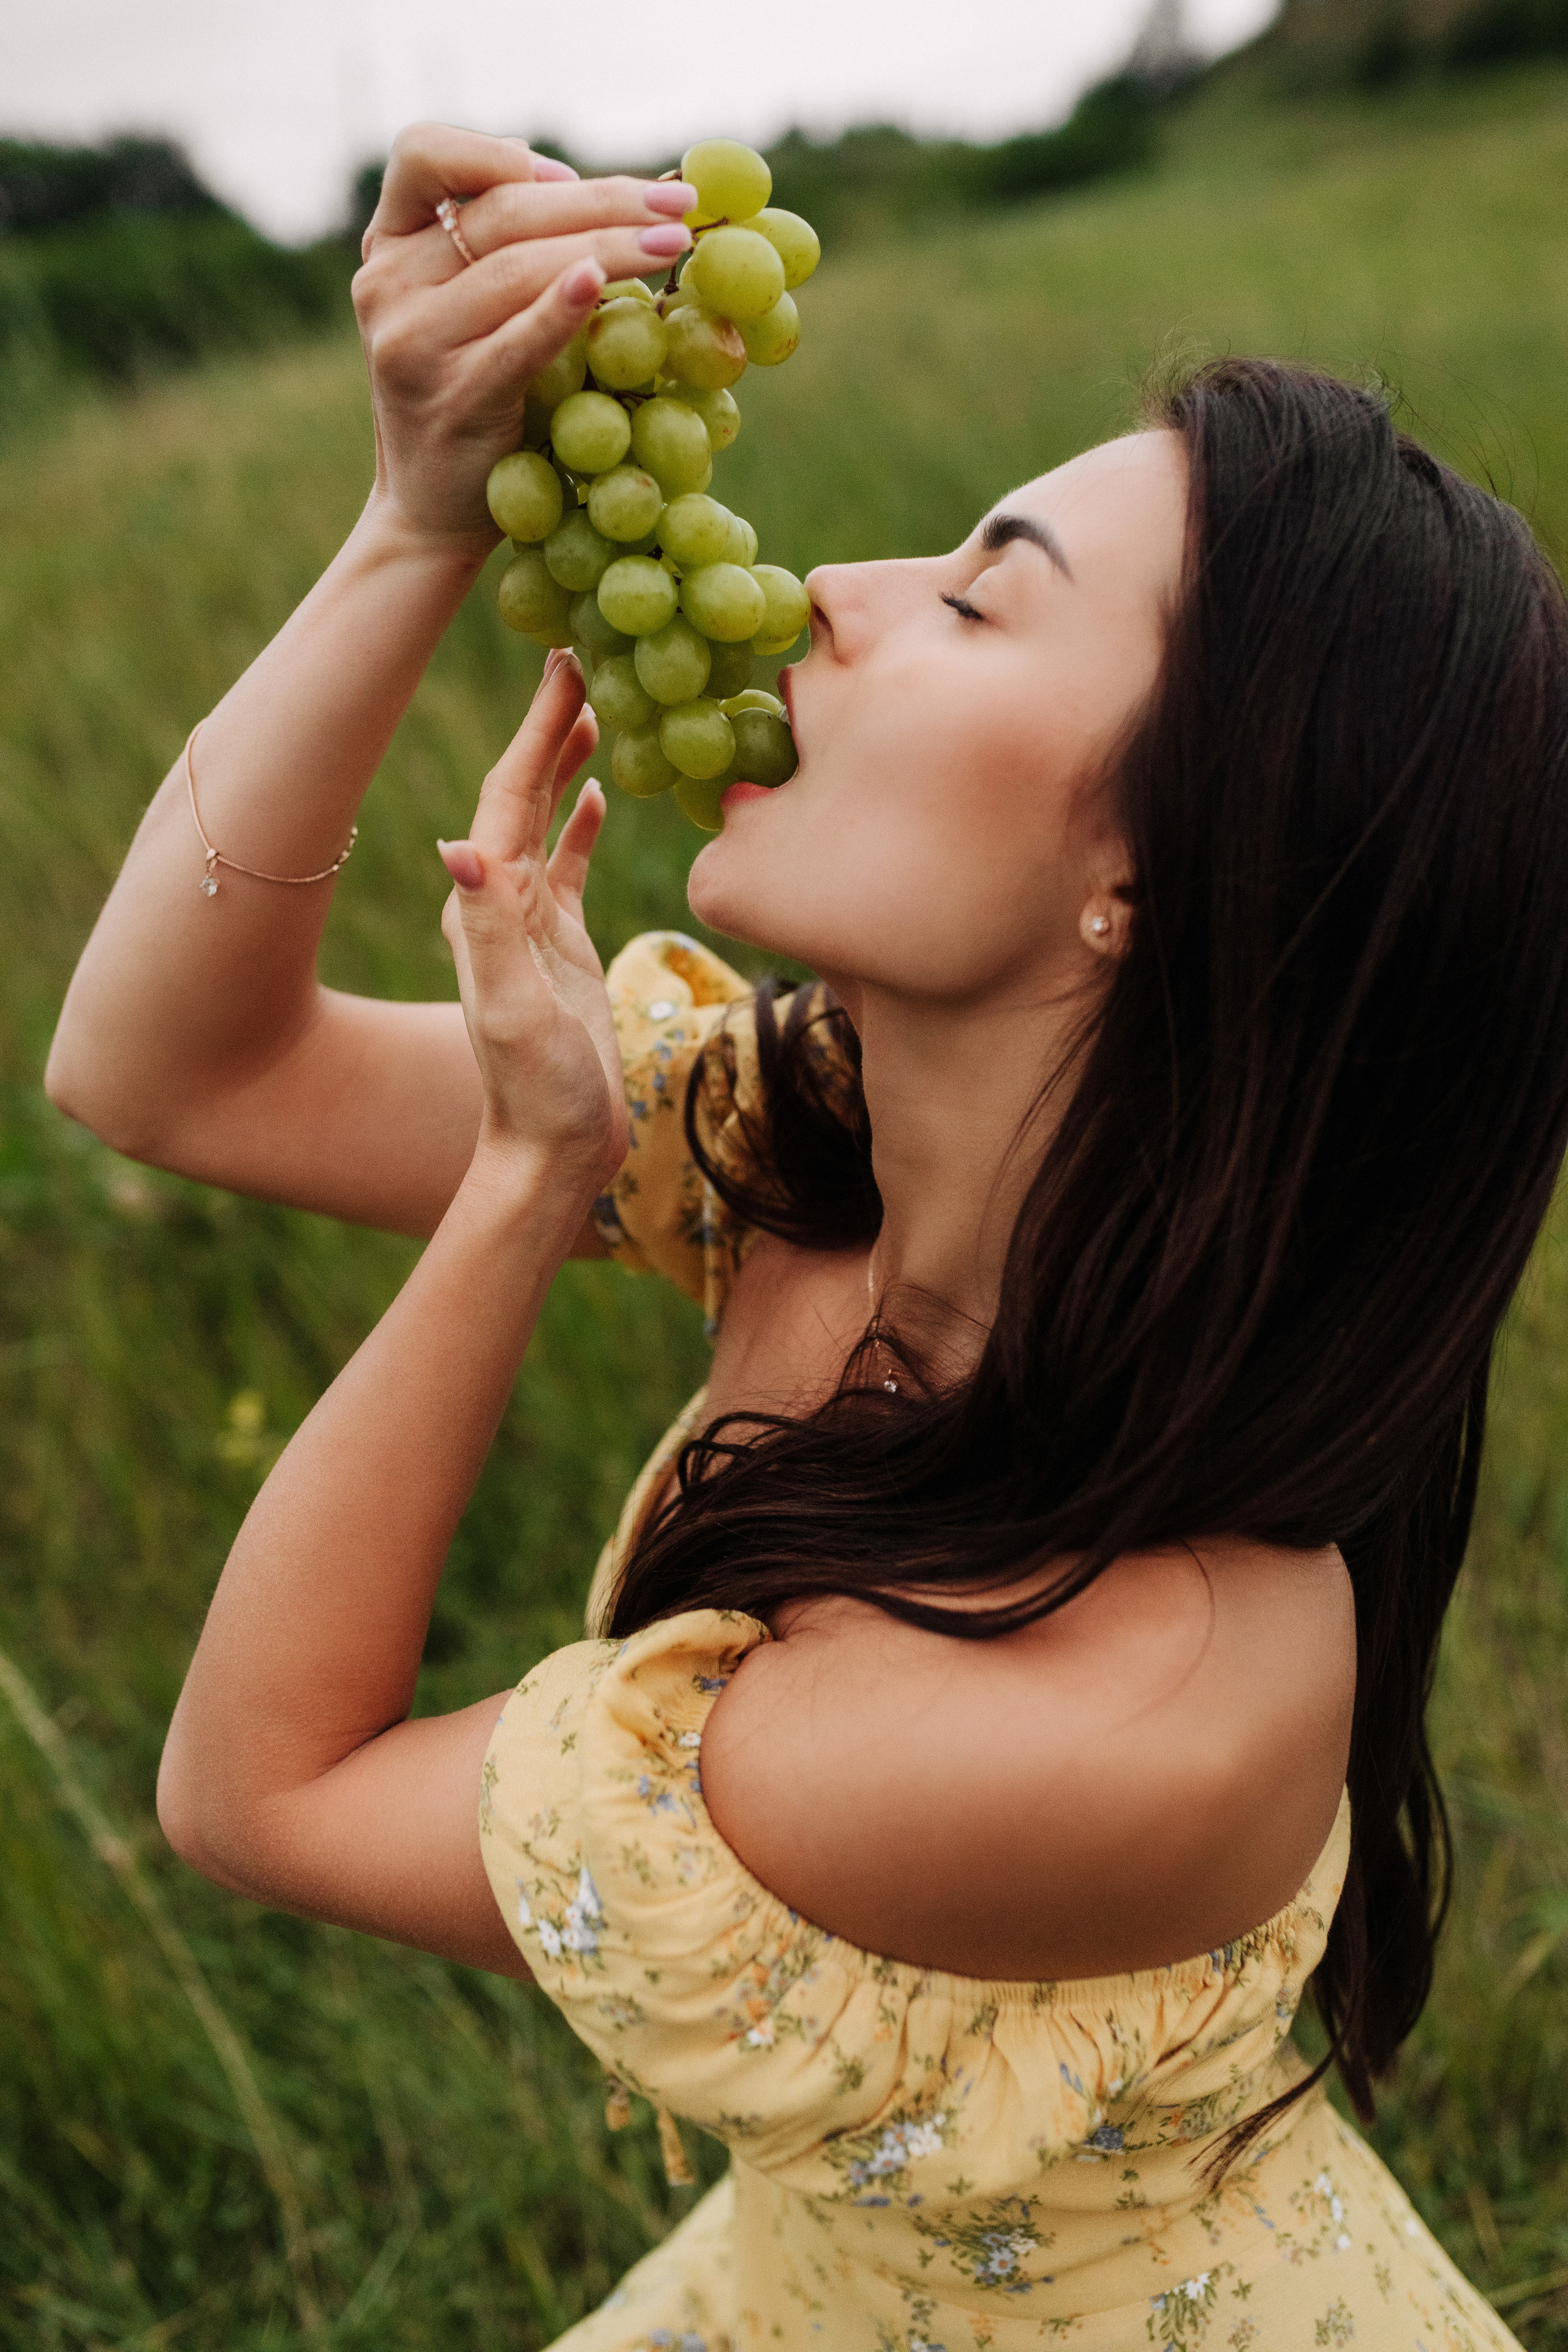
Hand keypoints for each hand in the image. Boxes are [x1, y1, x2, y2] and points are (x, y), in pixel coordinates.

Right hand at [354, 124, 694, 548]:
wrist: (429, 512)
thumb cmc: (468, 399)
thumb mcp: (466, 314)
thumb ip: (508, 252)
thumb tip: (629, 196)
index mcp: (389, 247)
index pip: (423, 155)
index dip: (496, 151)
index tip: (567, 174)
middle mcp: (388, 285)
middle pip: (500, 213)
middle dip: (599, 200)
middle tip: (675, 201)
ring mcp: (413, 342)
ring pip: (516, 268)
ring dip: (608, 246)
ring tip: (675, 243)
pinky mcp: (452, 397)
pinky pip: (518, 342)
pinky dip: (561, 308)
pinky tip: (603, 281)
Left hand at [438, 655, 628, 1191]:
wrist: (552, 1150)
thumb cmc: (535, 1089)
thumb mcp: (513, 1008)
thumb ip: (489, 929)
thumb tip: (459, 847)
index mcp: (485, 905)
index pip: (510, 795)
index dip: (534, 730)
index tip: (561, 663)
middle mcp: (498, 902)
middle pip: (524, 792)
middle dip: (548, 724)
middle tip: (580, 654)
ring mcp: (531, 922)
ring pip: (547, 819)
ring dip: (564, 761)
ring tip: (594, 701)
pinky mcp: (562, 945)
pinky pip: (569, 864)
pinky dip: (583, 822)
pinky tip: (602, 790)